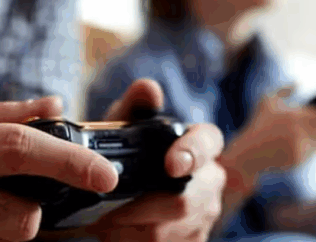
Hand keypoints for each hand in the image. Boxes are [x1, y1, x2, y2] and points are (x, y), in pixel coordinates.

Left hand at [81, 79, 225, 241]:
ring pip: (166, 230)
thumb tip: (147, 89)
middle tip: (106, 208)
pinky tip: (117, 232)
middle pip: (184, 200)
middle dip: (140, 207)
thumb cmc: (128, 151)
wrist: (125, 191)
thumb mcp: (125, 127)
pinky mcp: (195, 240)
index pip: (208, 143)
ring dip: (128, 228)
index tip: (171, 165)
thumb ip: (134, 106)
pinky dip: (131, 241)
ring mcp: (206, 214)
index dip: (192, 153)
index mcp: (202, 143)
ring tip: (104, 219)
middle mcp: (211, 180)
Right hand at [219, 86, 315, 193]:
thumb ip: (283, 89)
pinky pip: (313, 152)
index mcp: (293, 115)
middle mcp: (298, 131)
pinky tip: (299, 145)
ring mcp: (299, 146)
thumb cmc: (258, 124)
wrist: (249, 152)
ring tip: (307, 134)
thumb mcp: (266, 101)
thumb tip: (298, 82)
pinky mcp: (299, 159)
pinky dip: (311, 148)